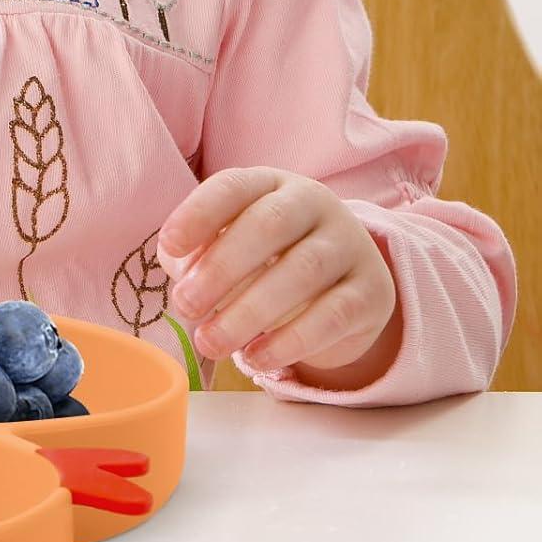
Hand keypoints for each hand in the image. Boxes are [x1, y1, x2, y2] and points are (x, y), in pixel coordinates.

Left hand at [158, 167, 398, 378]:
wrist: (343, 285)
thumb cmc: (266, 258)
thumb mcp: (229, 243)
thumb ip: (198, 253)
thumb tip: (182, 273)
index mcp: (269, 183)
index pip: (233, 187)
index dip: (199, 213)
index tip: (169, 245)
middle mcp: (314, 203)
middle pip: (269, 224)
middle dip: (222, 267)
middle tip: (185, 305)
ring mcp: (349, 244)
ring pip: (302, 271)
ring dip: (249, 312)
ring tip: (210, 342)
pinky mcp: (372, 291)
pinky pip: (332, 315)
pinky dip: (289, 341)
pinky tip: (253, 358)